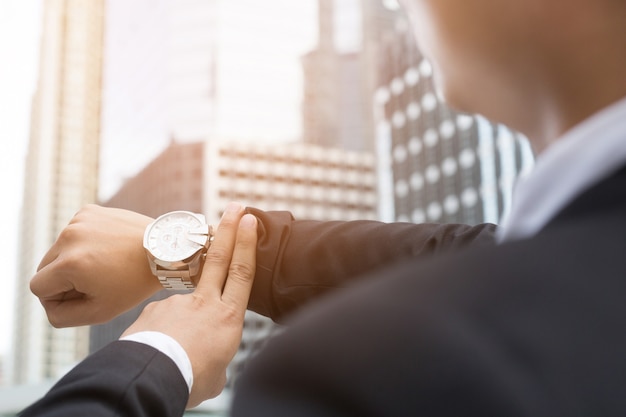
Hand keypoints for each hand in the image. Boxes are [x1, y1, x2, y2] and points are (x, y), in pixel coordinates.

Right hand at [30, 205, 162, 326]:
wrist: (164, 251)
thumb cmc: (134, 284)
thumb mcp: (99, 312)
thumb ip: (62, 316)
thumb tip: (47, 304)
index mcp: (69, 264)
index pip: (38, 288)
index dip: (57, 298)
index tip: (83, 296)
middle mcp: (69, 237)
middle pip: (44, 267)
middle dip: (64, 279)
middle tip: (96, 283)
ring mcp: (78, 221)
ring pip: (58, 251)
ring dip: (74, 260)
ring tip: (105, 265)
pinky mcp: (88, 211)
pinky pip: (73, 234)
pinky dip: (84, 243)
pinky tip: (107, 248)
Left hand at [122, 203, 257, 407]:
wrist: (151, 379)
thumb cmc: (191, 380)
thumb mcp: (217, 375)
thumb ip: (217, 358)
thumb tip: (211, 361)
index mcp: (227, 317)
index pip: (242, 272)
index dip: (247, 244)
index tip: (249, 220)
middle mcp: (203, 303)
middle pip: (218, 258)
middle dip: (227, 229)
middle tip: (234, 205)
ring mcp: (175, 304)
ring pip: (184, 303)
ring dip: (184, 323)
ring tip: (177, 353)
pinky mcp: (151, 311)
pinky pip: (160, 321)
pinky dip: (161, 334)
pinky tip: (158, 353)